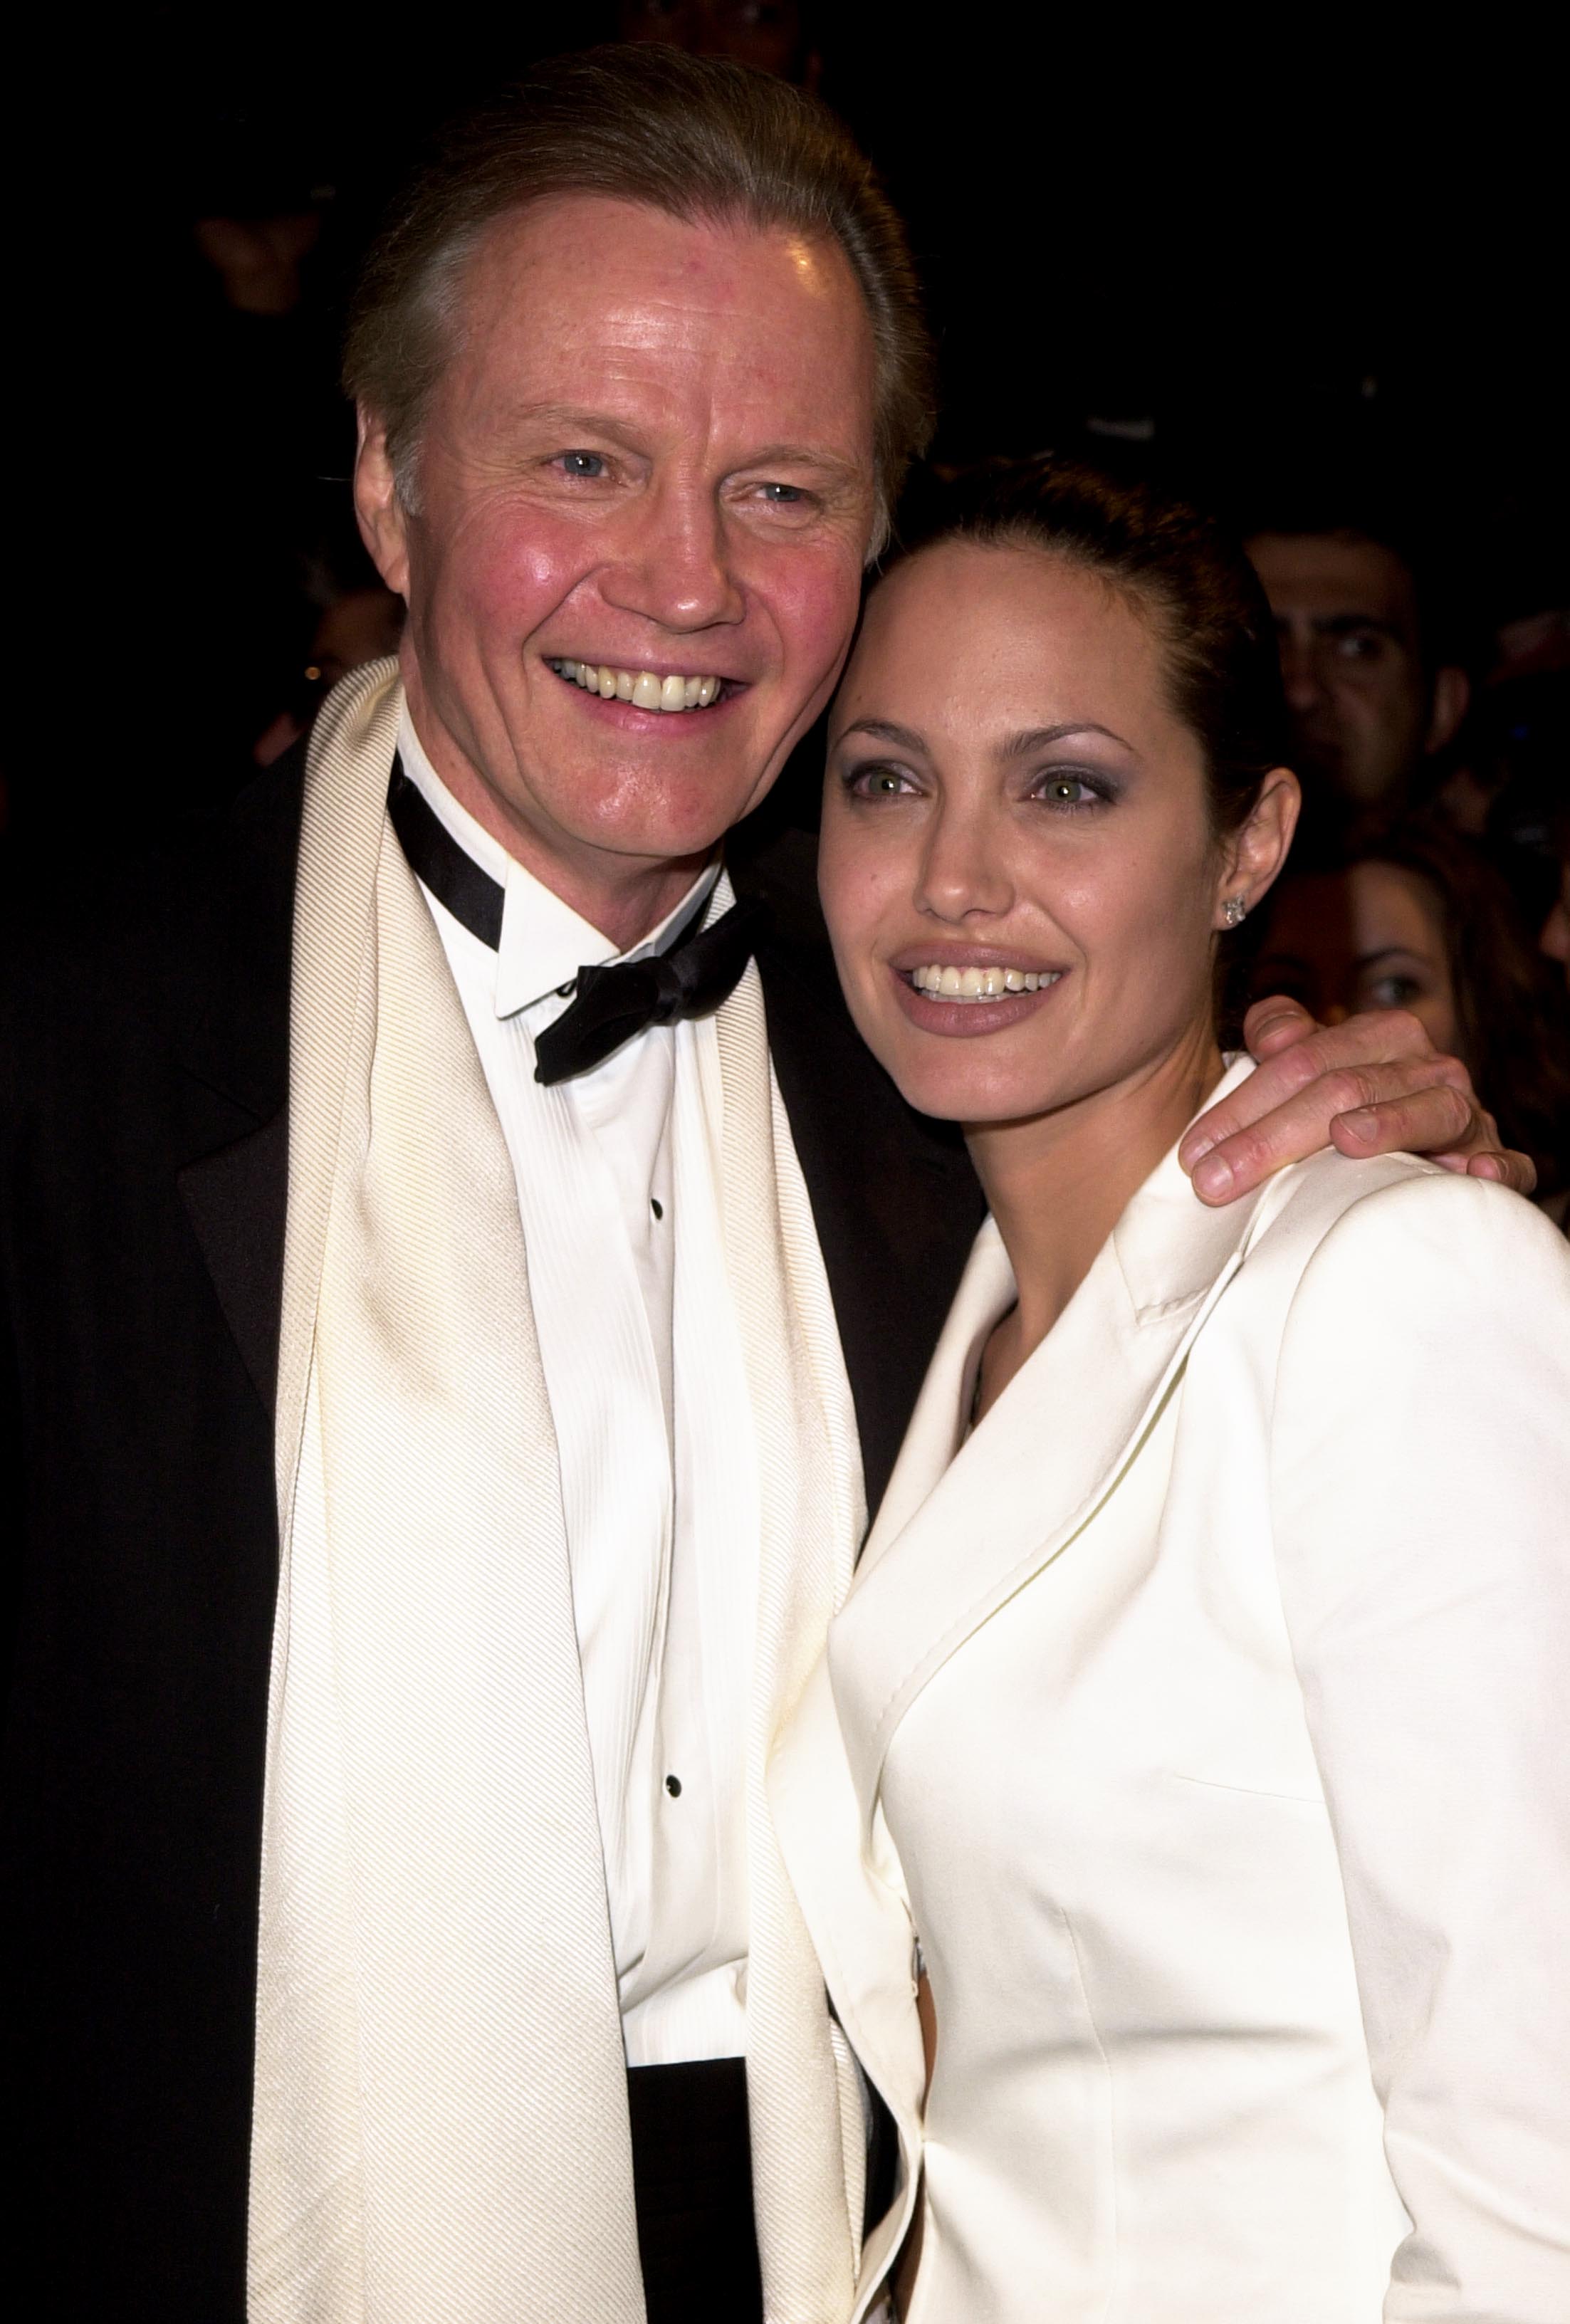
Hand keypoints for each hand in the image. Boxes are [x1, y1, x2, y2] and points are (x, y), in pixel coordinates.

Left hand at [1180, 998, 1536, 1205]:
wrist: (1428, 1159)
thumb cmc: (1350, 1120)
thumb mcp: (1310, 1077)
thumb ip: (1283, 1044)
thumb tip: (1271, 1031)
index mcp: (1378, 1039)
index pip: (1301, 1061)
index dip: (1242, 1105)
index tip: (1194, 1154)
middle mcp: (1425, 1067)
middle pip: (1346, 1087)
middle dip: (1275, 1135)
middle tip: (1218, 1180)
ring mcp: (1464, 1113)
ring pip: (1426, 1110)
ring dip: (1388, 1124)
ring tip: (1347, 1138)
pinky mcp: (1492, 1161)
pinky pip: (1504, 1163)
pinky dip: (1492, 1167)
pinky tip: (1468, 1173)